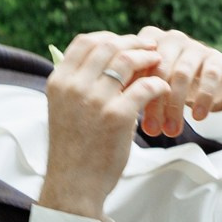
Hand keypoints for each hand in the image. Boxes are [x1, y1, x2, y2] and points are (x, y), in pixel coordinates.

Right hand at [41, 32, 175, 218]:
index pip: (85, 42)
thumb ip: (78, 85)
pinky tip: (163, 89)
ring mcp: (95, 100)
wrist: (74, 184)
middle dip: (134, 43)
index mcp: (59, 81)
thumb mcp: (64, 109)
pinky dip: (158, 84)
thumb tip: (103, 59)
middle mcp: (74, 86)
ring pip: (128, 61)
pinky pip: (145, 86)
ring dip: (148, 58)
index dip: (110, 37)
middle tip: (151, 48)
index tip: (126, 42)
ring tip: (160, 63)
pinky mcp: (117, 116)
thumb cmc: (73, 149)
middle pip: (109, 46)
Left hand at [123, 26, 221, 136]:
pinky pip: (210, 77)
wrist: (205, 79)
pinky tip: (198, 117)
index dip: (133, 91)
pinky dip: (203, 98)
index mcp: (148, 40)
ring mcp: (195, 46)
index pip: (138, 63)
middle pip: (160, 69)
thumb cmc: (167, 83)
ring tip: (171, 131)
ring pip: (183, 74)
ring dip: (176, 105)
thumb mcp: (149, 82)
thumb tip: (118, 117)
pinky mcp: (216, 58)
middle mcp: (172, 39)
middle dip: (155, 103)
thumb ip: (134, 89)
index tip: (130, 116)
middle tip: (151, 131)